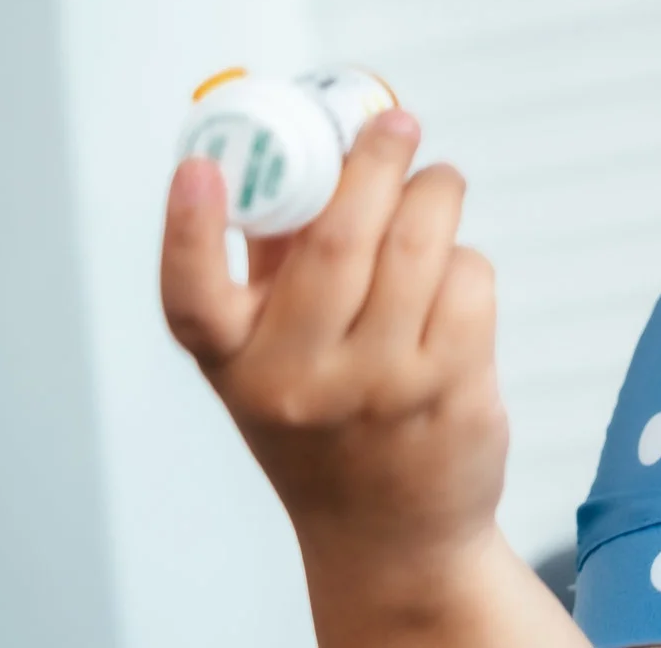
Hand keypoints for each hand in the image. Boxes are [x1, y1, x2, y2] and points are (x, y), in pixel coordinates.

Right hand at [159, 110, 507, 612]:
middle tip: (396, 123)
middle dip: (376, 161)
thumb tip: (307, 151)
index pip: (193, 297)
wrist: (388, 535)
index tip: (198, 167)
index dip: (189, 227)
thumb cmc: (326, 424)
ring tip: (436, 185)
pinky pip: (471, 280)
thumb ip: (274, 266)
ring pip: (421, 245)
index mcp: (238, 363)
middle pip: (340, 240)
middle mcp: (301, 380)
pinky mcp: (453, 391)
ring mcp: (382, 387)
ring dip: (436, 193)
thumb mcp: (270, 358)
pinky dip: (466, 259)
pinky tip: (453, 270)